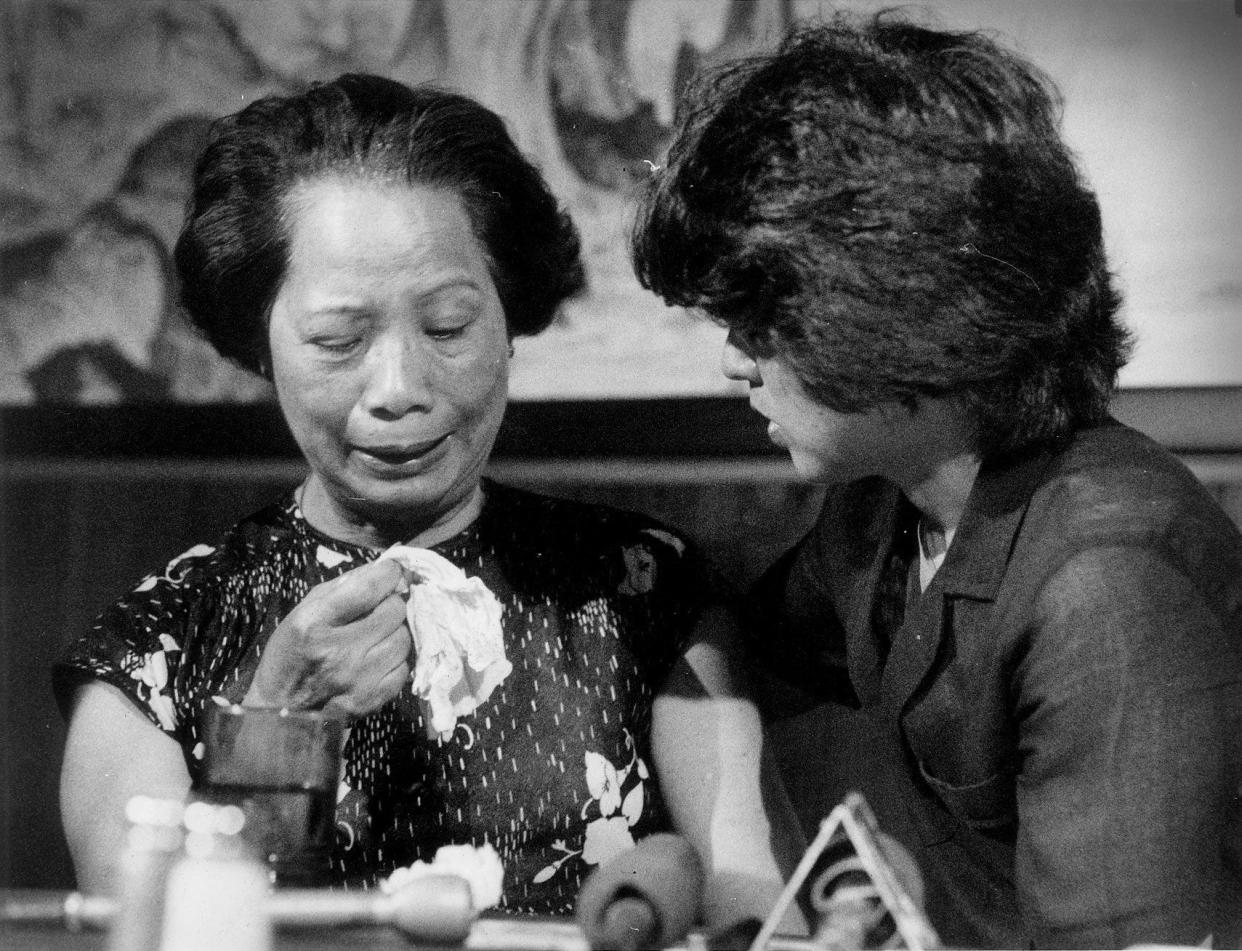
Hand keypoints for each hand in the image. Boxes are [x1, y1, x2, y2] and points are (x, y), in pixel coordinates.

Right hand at [244, 558, 411, 716]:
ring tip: (377, 636)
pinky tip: (378, 659)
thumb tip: (383, 567)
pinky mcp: (370, 700)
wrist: (280, 712)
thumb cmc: (291, 655)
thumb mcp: (303, 612)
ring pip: (403, 639)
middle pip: (394, 611)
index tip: (392, 570)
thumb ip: (343, 586)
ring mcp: (357, 679)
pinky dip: (396, 660)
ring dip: (395, 632)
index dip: (389, 573)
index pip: (368, 588)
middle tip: (379, 609)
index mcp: (314, 623)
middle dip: (391, 603)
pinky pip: (404, 668)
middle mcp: (338, 652)